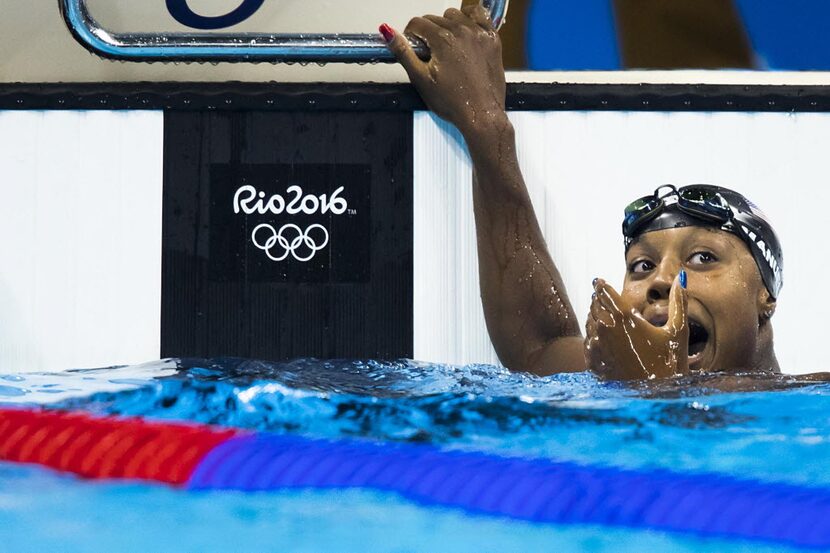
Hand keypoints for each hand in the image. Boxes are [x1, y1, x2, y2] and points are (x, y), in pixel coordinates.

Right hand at [382, 5, 505, 134]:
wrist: (480, 115)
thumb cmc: (452, 102)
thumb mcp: (421, 79)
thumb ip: (404, 52)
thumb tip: (388, 32)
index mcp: (442, 39)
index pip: (417, 23)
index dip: (410, 35)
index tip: (414, 47)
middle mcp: (462, 30)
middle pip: (435, 18)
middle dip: (428, 33)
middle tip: (431, 54)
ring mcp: (479, 33)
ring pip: (456, 14)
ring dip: (447, 25)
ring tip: (448, 46)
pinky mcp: (492, 39)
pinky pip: (480, 15)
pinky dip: (471, 19)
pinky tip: (466, 32)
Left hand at [584, 277, 688, 379]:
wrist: (655, 397)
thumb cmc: (669, 365)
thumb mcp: (678, 332)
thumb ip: (678, 302)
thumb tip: (680, 277)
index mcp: (624, 318)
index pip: (604, 292)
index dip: (601, 285)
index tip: (599, 281)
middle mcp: (605, 329)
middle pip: (594, 305)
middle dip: (598, 300)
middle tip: (602, 297)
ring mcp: (597, 347)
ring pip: (589, 323)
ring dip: (594, 317)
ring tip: (602, 317)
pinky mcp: (593, 362)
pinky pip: (587, 343)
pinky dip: (592, 337)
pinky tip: (601, 339)